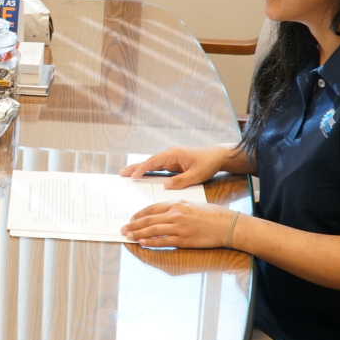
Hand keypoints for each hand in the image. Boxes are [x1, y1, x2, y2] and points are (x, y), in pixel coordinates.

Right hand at [119, 145, 233, 188]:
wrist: (217, 156)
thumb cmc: (208, 163)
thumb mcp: (197, 175)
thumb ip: (181, 181)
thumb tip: (165, 185)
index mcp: (174, 154)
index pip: (155, 161)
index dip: (143, 168)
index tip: (133, 176)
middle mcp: (170, 155)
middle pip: (149, 162)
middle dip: (135, 167)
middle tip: (121, 173)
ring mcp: (170, 159)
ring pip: (152, 165)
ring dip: (140, 169)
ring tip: (126, 174)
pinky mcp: (173, 163)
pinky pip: (158, 168)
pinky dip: (148, 172)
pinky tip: (141, 176)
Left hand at [121, 201, 239, 249]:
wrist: (227, 225)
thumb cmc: (212, 214)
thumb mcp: (192, 204)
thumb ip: (176, 207)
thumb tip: (163, 214)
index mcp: (177, 203)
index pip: (152, 208)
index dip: (139, 214)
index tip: (131, 218)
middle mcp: (175, 214)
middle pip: (149, 219)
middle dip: (133, 224)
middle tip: (123, 228)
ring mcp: (179, 228)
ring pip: (152, 230)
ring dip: (138, 233)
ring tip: (128, 236)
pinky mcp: (183, 240)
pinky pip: (163, 241)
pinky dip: (151, 242)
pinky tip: (142, 243)